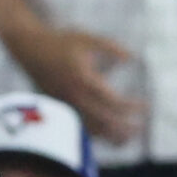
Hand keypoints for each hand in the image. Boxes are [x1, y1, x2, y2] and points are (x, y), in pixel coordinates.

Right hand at [9, 25, 145, 144]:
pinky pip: (79, 127)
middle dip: (124, 127)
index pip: (112, 101)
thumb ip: (112, 48)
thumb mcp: (88, 39)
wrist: (30, 50)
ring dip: (110, 135)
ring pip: (90, 129)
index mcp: (83, 79)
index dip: (131, 107)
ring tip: (128, 138)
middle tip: (140, 127)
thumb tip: (131, 59)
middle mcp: (73, 96)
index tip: (145, 106)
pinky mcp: (59, 108)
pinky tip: (108, 135)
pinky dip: (95, 134)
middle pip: (103, 120)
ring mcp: (64, 105)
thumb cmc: (62, 42)